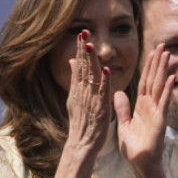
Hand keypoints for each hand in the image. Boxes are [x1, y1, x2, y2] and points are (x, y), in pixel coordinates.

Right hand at [64, 29, 111, 157]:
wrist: (81, 144)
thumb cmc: (81, 122)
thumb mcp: (74, 99)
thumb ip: (75, 79)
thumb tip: (72, 61)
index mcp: (78, 89)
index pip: (79, 65)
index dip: (80, 49)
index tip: (81, 33)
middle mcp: (82, 92)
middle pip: (83, 67)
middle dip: (83, 50)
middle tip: (84, 32)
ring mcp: (90, 100)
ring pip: (91, 77)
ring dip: (91, 61)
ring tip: (90, 45)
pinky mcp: (99, 109)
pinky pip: (102, 92)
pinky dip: (103, 81)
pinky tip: (105, 69)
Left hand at [114, 43, 173, 173]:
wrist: (140, 164)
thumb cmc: (134, 148)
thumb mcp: (124, 125)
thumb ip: (122, 109)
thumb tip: (118, 92)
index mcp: (141, 107)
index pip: (145, 82)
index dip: (148, 67)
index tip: (151, 52)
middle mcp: (150, 107)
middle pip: (154, 81)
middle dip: (158, 63)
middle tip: (162, 46)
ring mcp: (157, 113)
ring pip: (160, 88)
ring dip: (164, 71)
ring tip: (168, 55)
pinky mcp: (160, 122)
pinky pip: (164, 103)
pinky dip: (168, 91)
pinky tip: (172, 78)